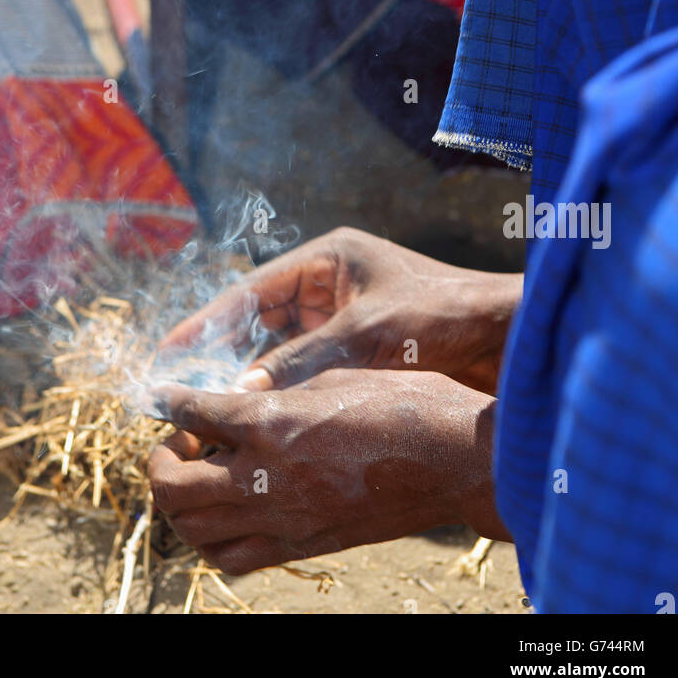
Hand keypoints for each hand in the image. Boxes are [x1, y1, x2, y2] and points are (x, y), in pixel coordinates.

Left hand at [148, 369, 507, 572]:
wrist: (454, 459)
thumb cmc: (403, 402)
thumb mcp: (332, 375)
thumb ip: (278, 389)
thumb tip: (238, 397)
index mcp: (272, 424)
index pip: (192, 414)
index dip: (170, 402)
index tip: (163, 396)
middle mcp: (266, 478)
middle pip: (172, 486)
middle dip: (160, 461)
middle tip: (180, 440)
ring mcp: (283, 520)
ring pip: (193, 530)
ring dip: (181, 501)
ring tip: (200, 474)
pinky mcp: (303, 545)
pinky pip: (234, 557)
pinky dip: (214, 536)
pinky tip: (233, 505)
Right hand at [159, 228, 521, 394]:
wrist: (511, 340)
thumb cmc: (447, 316)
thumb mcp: (371, 335)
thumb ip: (306, 361)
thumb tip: (243, 393)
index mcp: (329, 259)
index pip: (251, 290)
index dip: (205, 322)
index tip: (166, 351)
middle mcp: (330, 285)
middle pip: (258, 322)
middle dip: (218, 354)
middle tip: (173, 387)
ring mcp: (344, 320)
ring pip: (278, 351)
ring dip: (246, 377)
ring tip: (202, 408)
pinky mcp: (358, 353)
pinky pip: (305, 372)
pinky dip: (280, 393)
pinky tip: (254, 418)